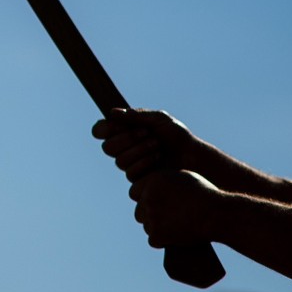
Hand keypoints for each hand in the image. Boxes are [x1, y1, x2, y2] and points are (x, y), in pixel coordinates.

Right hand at [92, 108, 209, 182]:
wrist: (191, 155)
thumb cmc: (176, 134)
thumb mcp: (159, 119)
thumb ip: (136, 115)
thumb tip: (112, 112)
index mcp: (124, 130)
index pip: (100, 131)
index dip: (103, 129)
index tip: (116, 126)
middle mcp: (123, 148)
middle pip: (107, 147)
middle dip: (127, 139)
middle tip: (147, 133)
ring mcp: (129, 164)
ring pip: (119, 161)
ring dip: (140, 150)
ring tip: (157, 145)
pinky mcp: (138, 179)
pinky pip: (130, 173)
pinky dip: (146, 162)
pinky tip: (158, 157)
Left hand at [130, 170, 220, 248]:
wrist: (215, 214)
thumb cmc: (205, 195)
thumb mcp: (184, 178)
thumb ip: (164, 182)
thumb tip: (152, 186)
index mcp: (153, 181)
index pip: (134, 192)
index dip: (143, 199)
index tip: (155, 204)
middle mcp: (148, 197)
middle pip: (139, 211)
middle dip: (149, 216)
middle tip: (166, 219)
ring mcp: (151, 216)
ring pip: (146, 227)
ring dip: (157, 229)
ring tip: (176, 227)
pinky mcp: (157, 235)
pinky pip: (153, 241)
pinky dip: (163, 242)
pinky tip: (177, 236)